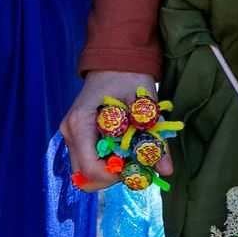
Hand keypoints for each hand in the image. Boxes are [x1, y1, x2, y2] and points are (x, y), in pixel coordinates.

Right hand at [60, 68, 170, 192]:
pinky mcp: (78, 136)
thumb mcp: (145, 107)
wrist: (115, 60)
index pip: (89, 167)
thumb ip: (154, 140)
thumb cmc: (128, 77)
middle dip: (110, 177)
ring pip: (85, 171)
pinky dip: (106, 163)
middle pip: (84, 175)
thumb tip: (167, 171)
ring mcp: (72, 135)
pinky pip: (88, 160)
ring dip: (108, 171)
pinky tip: (122, 149)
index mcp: (80, 124)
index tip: (133, 168)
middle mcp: (70, 133)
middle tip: (132, 164)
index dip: (113, 176)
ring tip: (129, 156)